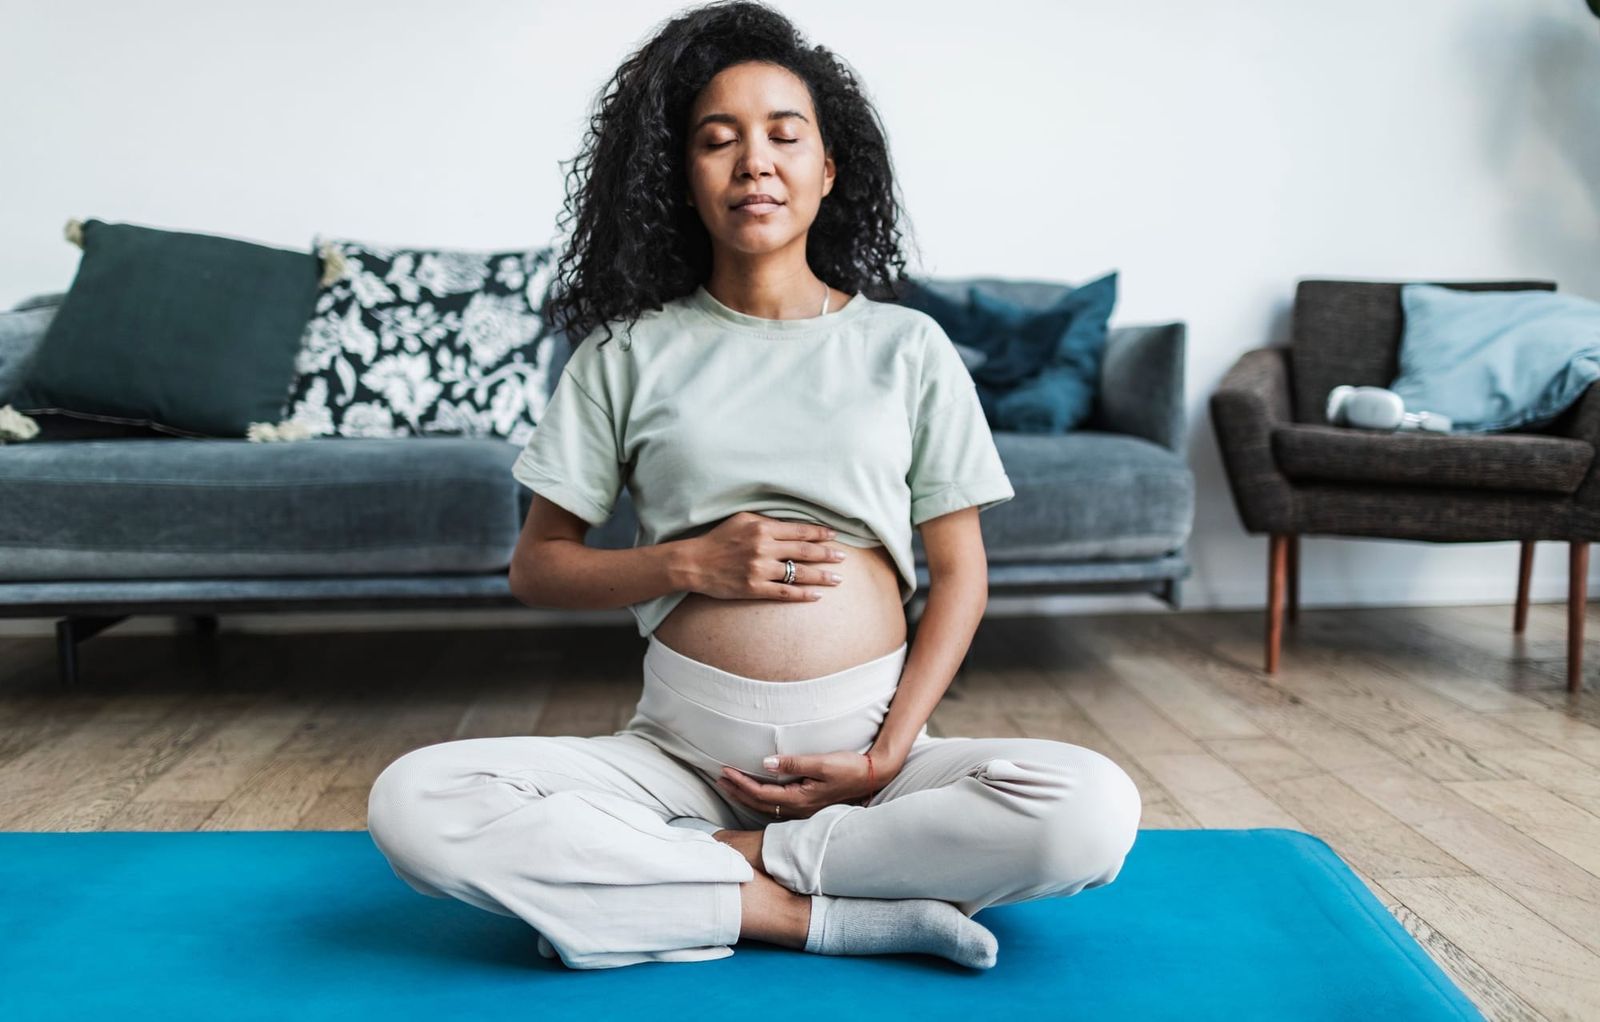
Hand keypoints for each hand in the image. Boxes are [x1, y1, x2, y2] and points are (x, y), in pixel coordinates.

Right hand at [683, 511, 849, 601]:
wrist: (694, 563)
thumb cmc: (718, 538)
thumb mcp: (742, 520)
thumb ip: (767, 521)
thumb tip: (792, 524)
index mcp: (762, 528)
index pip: (799, 530)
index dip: (819, 533)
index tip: (834, 535)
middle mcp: (763, 548)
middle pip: (804, 551)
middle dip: (827, 554)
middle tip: (843, 557)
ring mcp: (759, 570)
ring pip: (798, 573)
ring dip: (821, 576)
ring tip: (837, 578)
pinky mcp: (754, 588)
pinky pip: (784, 592)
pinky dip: (802, 595)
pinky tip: (816, 596)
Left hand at [715, 750, 895, 818]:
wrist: (873, 777)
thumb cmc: (849, 767)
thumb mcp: (821, 762)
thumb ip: (793, 763)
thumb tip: (765, 763)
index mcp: (799, 799)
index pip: (760, 794)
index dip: (740, 783)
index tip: (724, 770)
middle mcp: (798, 808)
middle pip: (759, 803)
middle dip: (737, 792)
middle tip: (719, 779)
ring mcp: (803, 809)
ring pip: (766, 806)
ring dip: (746, 796)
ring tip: (730, 785)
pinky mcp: (808, 805)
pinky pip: (776, 805)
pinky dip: (760, 798)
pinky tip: (756, 792)